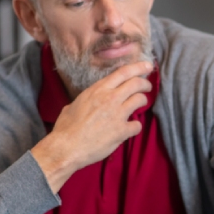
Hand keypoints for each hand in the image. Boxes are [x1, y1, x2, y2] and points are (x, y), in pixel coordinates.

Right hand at [31, 61, 154, 192]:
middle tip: (147, 87)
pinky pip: (137, 125)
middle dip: (145, 84)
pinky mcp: (122, 131)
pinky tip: (130, 128)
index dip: (138, 67)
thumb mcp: (74, 104)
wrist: (66, 147)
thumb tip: (87, 101)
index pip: (123, 72)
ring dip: (143, 101)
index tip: (147, 66)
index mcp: (98, 90)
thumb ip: (87, 99)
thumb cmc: (66, 127)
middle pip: (136, 83)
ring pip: (140, 100)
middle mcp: (110, 98)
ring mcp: (117, 114)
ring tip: (140, 104)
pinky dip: (135, 126)